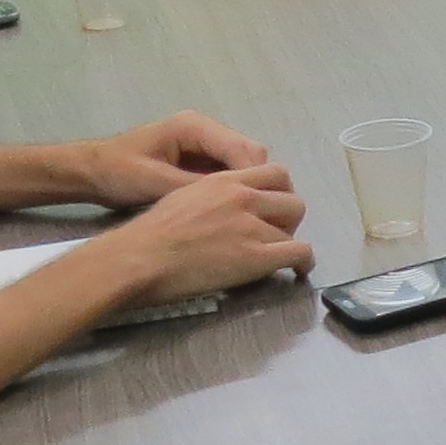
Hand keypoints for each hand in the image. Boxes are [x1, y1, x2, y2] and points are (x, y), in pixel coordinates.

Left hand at [68, 111, 268, 206]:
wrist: (90, 172)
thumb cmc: (118, 172)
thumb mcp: (156, 182)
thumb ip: (195, 188)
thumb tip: (233, 203)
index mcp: (195, 127)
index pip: (244, 149)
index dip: (255, 180)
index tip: (258, 212)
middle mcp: (205, 131)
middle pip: (249, 155)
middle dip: (256, 185)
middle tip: (258, 219)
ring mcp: (203, 145)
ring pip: (241, 165)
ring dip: (246, 190)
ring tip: (248, 219)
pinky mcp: (198, 160)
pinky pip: (226, 174)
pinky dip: (232, 192)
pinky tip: (231, 214)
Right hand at [95, 164, 313, 301]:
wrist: (141, 258)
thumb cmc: (150, 233)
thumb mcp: (181, 196)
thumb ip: (210, 195)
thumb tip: (219, 208)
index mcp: (224, 180)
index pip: (275, 173)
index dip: (280, 192)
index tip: (273, 208)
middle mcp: (244, 197)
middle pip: (292, 200)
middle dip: (288, 218)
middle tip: (275, 234)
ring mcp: (252, 226)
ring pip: (295, 229)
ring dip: (289, 243)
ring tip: (278, 257)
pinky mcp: (257, 256)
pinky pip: (300, 253)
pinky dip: (304, 262)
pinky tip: (299, 271)